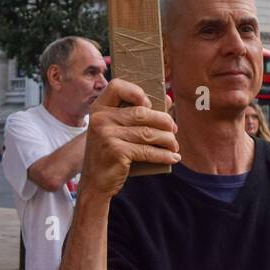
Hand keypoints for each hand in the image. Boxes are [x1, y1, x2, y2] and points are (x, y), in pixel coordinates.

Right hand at [78, 78, 178, 200]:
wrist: (94, 183)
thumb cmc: (109, 152)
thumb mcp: (115, 129)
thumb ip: (137, 113)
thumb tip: (168, 100)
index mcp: (99, 108)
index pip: (116, 86)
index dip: (136, 91)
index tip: (149, 105)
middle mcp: (101, 119)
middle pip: (141, 112)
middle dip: (163, 121)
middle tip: (173, 129)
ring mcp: (107, 135)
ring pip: (148, 132)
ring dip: (167, 140)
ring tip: (174, 145)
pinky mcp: (116, 152)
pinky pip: (147, 150)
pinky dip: (164, 155)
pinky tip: (173, 157)